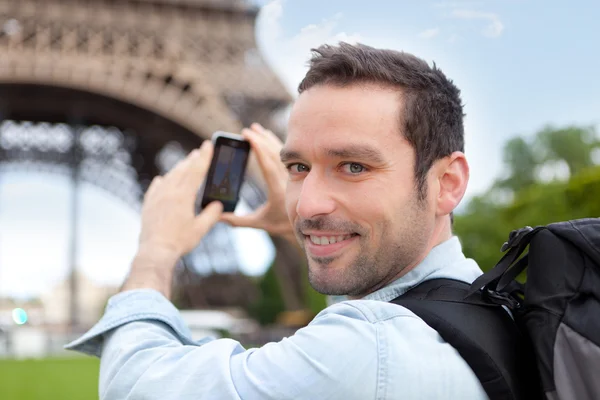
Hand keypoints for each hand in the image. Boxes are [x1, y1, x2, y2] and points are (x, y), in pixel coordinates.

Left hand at [137, 140, 222, 258]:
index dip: (204, 157)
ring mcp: (156, 197)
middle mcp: (168, 192)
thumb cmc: (179, 241)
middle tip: (199, 151)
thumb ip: (212, 215)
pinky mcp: (148, 205)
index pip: (196, 171)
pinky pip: (155, 187)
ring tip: (185, 163)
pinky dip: (161, 181)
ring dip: (178, 168)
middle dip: (192, 159)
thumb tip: (218, 205)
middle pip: (182, 170)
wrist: (155, 251)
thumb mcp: (200, 229)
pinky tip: (161, 179)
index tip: (207, 145)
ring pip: (169, 177)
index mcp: (183, 196)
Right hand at [220, 123, 292, 239]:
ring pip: (279, 152)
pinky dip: (275, 143)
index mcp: (277, 191)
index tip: (251, 138)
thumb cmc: (280, 224)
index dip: (259, 151)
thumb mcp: (260, 222)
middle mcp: (285, 179)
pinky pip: (284, 154)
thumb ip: (238, 221)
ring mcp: (290, 174)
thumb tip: (218, 216)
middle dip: (259, 140)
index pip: (268, 167)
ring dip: (267, 138)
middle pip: (273, 155)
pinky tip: (266, 135)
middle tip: (246, 131)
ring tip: (255, 128)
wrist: (305, 222)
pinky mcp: (293, 171)